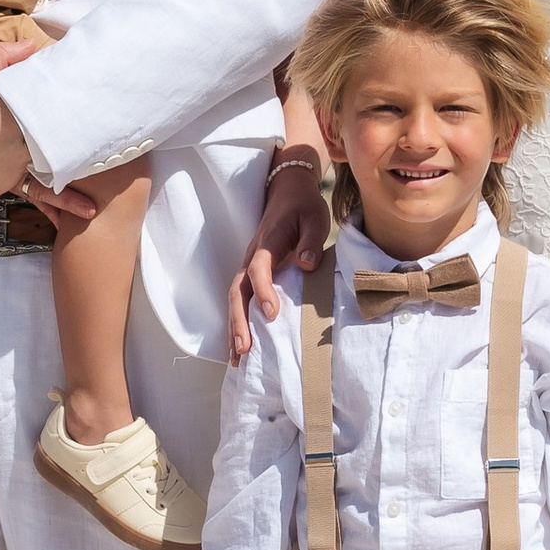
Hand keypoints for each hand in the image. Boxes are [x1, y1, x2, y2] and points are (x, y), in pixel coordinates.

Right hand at [227, 150, 330, 358]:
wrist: (287, 190)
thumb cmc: (304, 206)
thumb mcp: (315, 217)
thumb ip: (311, 241)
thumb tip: (307, 265)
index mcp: (267, 242)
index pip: (259, 269)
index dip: (264, 291)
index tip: (271, 314)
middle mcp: (252, 256)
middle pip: (238, 290)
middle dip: (238, 321)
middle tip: (244, 349)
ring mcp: (248, 265)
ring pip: (235, 298)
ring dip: (234, 327)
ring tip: (237, 358)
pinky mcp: (251, 273)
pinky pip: (240, 299)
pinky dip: (236, 323)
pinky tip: (239, 346)